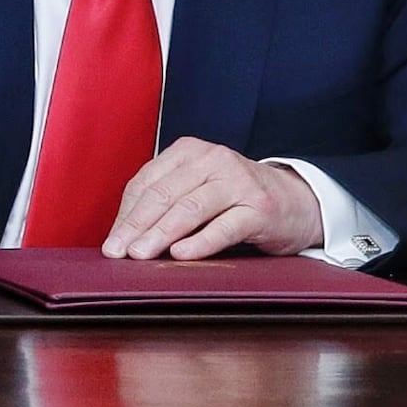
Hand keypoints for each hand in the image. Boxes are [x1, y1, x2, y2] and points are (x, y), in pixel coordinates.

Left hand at [104, 138, 324, 261]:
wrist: (295, 201)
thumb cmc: (234, 198)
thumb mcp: (196, 189)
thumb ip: (164, 203)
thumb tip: (122, 236)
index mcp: (189, 152)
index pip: (146, 183)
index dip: (126, 215)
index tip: (111, 242)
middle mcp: (213, 160)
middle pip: (164, 195)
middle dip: (137, 226)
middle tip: (117, 252)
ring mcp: (238, 181)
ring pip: (190, 208)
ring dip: (161, 234)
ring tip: (140, 255)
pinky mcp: (259, 208)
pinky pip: (224, 226)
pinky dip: (200, 241)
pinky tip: (181, 254)